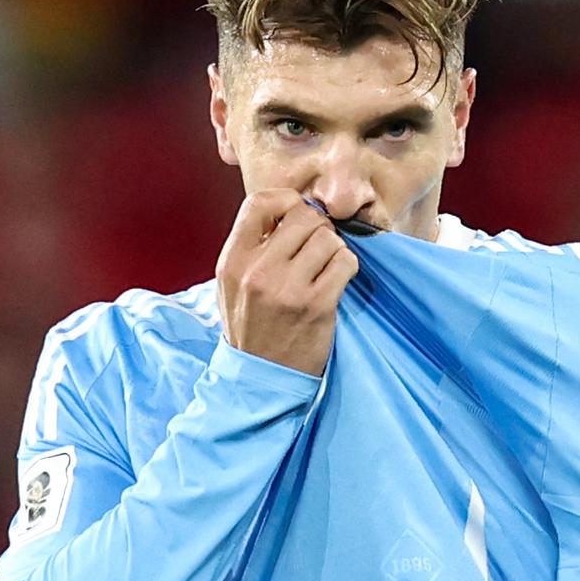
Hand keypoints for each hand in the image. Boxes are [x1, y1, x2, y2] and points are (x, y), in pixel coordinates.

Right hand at [215, 189, 358, 376]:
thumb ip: (251, 247)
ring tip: (325, 268)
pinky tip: (336, 281)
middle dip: (317, 227)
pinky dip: (347, 267)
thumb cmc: (251, 327)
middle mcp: (257, 271)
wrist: (260, 379)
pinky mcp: (317, 305)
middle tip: (317, 247)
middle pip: (302, 216)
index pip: (259, 202)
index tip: (295, 216)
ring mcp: (288, 288)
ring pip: (328, 238)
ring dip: (333, 249)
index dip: (285, 201)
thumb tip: (287, 210)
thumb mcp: (233, 284)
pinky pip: (345, 262)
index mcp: (233, 261)